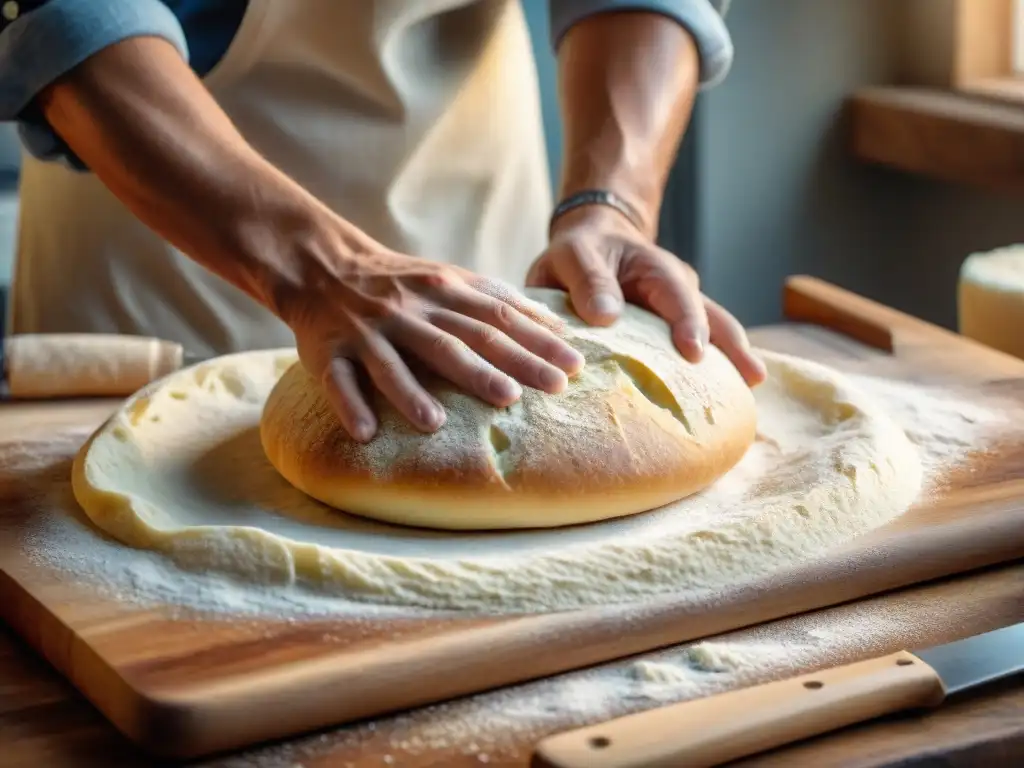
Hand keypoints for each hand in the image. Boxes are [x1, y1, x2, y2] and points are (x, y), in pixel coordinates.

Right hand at [271, 220, 585, 441]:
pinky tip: (366, 432)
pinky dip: (349, 405)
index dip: (536, 342)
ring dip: (414, 392)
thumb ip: (498, 300)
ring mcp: (367, 332)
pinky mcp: (329, 351)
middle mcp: (409, 311)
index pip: (498, 318)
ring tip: (437, 423)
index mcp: (443, 291)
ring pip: (393, 363)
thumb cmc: (402, 283)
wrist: (323, 264)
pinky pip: (338, 381)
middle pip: (457, 341)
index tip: (573, 367)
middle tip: (536, 393)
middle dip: (499, 367)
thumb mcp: (450, 278)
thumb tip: (557, 326)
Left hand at [526, 207, 766, 385]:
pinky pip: (693, 355)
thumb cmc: (584, 252)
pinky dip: (706, 377)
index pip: (679, 297)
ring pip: (714, 338)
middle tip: (753, 377)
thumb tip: (606, 316)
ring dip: (731, 364)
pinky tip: (715, 405)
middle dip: (733, 348)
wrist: (594, 247)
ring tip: (751, 389)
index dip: (689, 323)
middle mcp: (679, 293)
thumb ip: (588, 280)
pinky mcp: (671, 337)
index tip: (694, 352)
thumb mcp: (575, 256)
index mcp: (657, 270)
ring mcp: (680, 317)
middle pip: (714, 319)